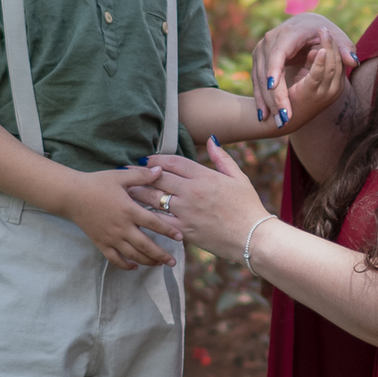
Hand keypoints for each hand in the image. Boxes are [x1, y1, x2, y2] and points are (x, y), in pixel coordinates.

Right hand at [63, 166, 183, 269]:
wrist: (72, 195)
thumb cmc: (96, 183)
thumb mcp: (120, 176)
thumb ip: (142, 176)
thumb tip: (161, 170)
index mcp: (129, 210)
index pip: (154, 224)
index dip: (169, 231)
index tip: (180, 237)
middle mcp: (121, 227)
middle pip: (145, 245)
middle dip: (161, 255)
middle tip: (173, 262)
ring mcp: (110, 237)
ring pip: (132, 255)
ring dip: (147, 261)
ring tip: (159, 264)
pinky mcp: (100, 243)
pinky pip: (114, 258)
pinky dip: (125, 265)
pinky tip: (134, 267)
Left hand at [128, 142, 266, 260]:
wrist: (253, 236)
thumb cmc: (248, 206)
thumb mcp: (238, 178)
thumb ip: (222, 158)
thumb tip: (210, 139)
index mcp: (204, 176)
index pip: (173, 162)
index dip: (156, 159)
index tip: (145, 159)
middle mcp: (192, 191)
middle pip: (158, 178)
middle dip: (140, 174)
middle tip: (126, 172)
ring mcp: (186, 211)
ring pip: (153, 198)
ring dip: (137, 193)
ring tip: (124, 191)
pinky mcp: (184, 229)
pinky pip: (159, 221)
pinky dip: (147, 216)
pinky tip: (136, 214)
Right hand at [253, 14, 357, 129]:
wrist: (302, 24)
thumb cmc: (322, 30)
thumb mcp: (336, 36)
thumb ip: (344, 48)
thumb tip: (353, 62)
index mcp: (290, 32)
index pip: (278, 53)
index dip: (274, 70)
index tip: (275, 87)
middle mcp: (271, 39)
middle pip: (267, 69)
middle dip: (273, 94)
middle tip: (282, 117)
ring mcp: (262, 48)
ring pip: (259, 77)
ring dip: (264, 100)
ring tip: (272, 120)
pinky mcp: (259, 57)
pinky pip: (257, 79)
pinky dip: (260, 97)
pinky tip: (263, 114)